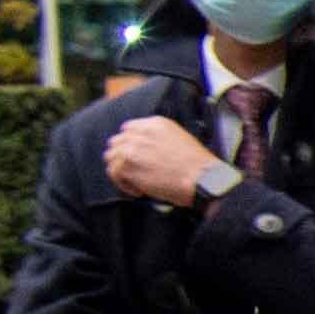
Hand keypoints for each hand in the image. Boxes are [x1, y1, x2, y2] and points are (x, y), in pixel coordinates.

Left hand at [105, 118, 225, 205]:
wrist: (203, 180)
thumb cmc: (198, 166)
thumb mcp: (181, 139)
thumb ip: (158, 139)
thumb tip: (145, 151)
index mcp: (155, 123)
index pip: (128, 128)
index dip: (130, 144)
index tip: (136, 155)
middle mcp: (140, 133)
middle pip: (116, 142)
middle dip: (123, 156)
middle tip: (135, 170)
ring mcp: (131, 148)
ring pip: (111, 157)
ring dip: (122, 170)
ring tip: (137, 181)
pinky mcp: (126, 166)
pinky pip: (113, 173)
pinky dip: (123, 184)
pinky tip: (138, 190)